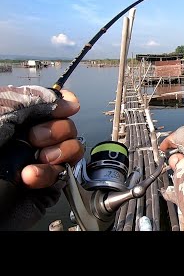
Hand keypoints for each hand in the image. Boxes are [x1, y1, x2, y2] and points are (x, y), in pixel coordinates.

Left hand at [0, 86, 83, 229]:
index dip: (62, 104)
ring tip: (36, 160)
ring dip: (57, 153)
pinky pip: (65, 173)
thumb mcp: (1, 114)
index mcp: (17, 119)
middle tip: (34, 139)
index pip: (52, 103)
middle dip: (56, 131)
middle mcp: (31, 139)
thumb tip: (68, 101)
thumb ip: (33, 101)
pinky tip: (30, 177)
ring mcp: (42, 162)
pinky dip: (49, 174)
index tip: (62, 109)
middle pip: (67, 124)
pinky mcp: (50, 185)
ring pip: (73, 148)